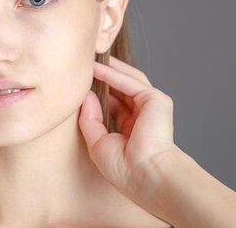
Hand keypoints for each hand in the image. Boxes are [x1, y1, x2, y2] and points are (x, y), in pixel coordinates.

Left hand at [78, 55, 179, 198]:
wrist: (145, 176)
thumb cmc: (124, 169)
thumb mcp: (97, 142)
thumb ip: (90, 118)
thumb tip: (85, 95)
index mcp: (131, 130)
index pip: (113, 104)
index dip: (98, 92)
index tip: (79, 83)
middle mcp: (142, 117)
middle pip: (121, 89)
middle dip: (103, 76)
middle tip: (84, 64)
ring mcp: (151, 107)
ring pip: (127, 80)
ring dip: (109, 69)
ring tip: (89, 59)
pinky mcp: (156, 100)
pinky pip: (130, 82)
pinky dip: (113, 74)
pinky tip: (96, 68)